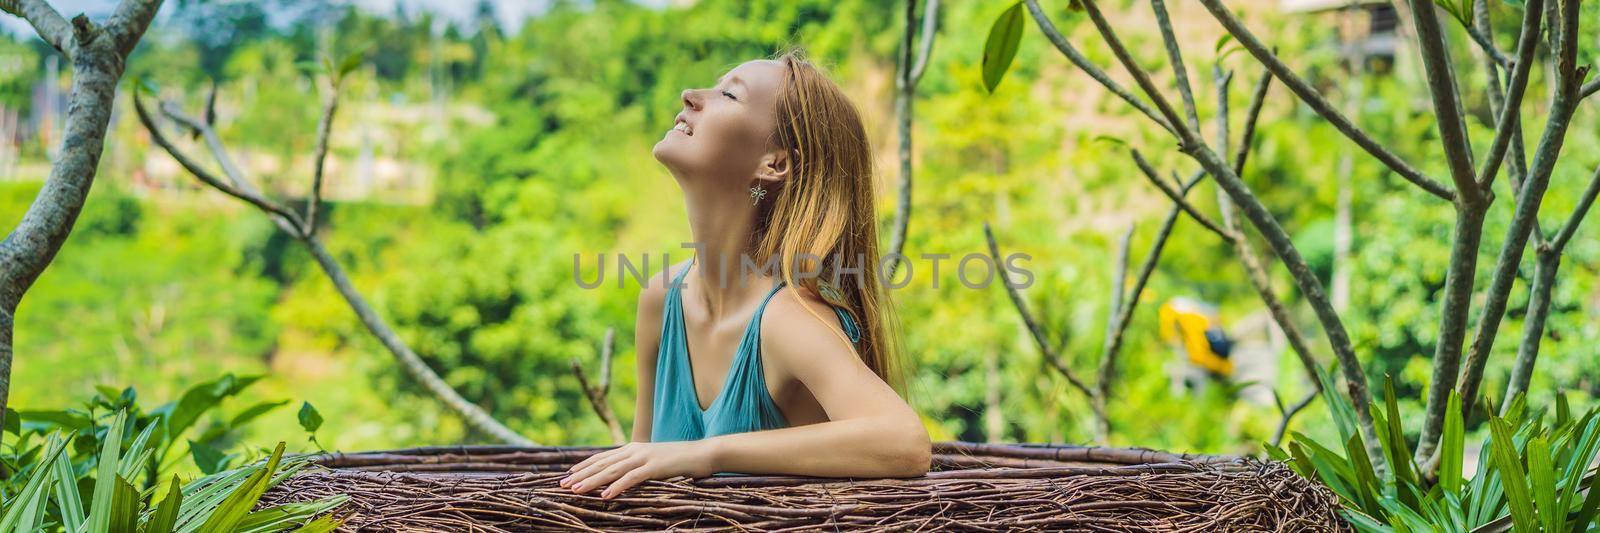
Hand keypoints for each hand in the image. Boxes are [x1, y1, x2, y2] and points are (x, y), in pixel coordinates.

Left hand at [559, 441, 714, 498]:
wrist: (703, 454)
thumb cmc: (678, 461)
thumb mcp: (653, 461)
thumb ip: (636, 465)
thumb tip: (621, 475)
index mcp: (632, 448)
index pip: (602, 457)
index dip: (583, 465)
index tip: (567, 474)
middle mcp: (634, 450)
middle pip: (602, 463)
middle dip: (581, 474)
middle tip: (563, 485)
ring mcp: (644, 457)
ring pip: (612, 470)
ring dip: (592, 481)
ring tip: (576, 490)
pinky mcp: (655, 467)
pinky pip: (631, 478)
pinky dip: (616, 487)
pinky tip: (604, 496)